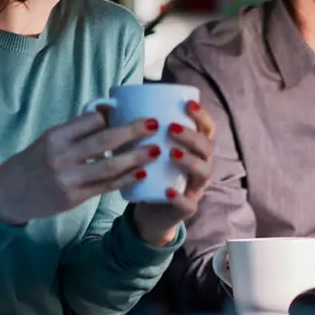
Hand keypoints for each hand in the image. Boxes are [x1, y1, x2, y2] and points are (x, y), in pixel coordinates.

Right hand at [0, 111, 159, 226]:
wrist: (7, 195)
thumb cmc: (31, 163)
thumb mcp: (47, 140)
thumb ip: (75, 131)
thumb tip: (107, 113)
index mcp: (55, 136)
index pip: (90, 120)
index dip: (111, 115)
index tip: (130, 111)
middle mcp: (61, 156)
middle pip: (104, 140)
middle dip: (133, 131)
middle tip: (155, 124)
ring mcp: (68, 179)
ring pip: (109, 166)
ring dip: (136, 157)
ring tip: (156, 149)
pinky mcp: (74, 198)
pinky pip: (105, 187)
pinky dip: (125, 179)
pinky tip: (141, 173)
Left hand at [131, 100, 216, 246]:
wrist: (151, 210)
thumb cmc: (150, 172)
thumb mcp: (146, 149)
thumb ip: (136, 130)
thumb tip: (107, 105)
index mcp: (194, 149)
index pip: (207, 128)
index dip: (201, 115)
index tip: (187, 104)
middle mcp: (201, 165)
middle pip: (207, 147)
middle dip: (192, 136)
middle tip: (171, 128)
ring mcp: (195, 188)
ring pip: (204, 172)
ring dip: (189, 160)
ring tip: (171, 153)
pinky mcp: (186, 208)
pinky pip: (188, 204)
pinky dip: (180, 197)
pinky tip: (168, 190)